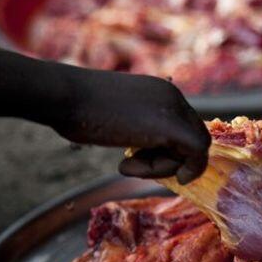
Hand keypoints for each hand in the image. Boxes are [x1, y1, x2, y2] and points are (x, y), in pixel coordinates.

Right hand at [52, 69, 209, 182]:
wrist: (65, 95)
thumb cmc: (78, 108)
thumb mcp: (118, 116)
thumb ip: (140, 129)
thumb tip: (150, 151)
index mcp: (162, 91)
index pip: (184, 125)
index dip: (170, 149)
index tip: (141, 159)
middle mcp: (173, 96)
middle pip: (193, 136)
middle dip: (171, 159)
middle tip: (136, 164)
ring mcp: (174, 109)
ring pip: (194, 148)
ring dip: (162, 166)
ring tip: (127, 162)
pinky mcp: (171, 126)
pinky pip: (196, 153)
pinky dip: (179, 169)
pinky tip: (140, 169)